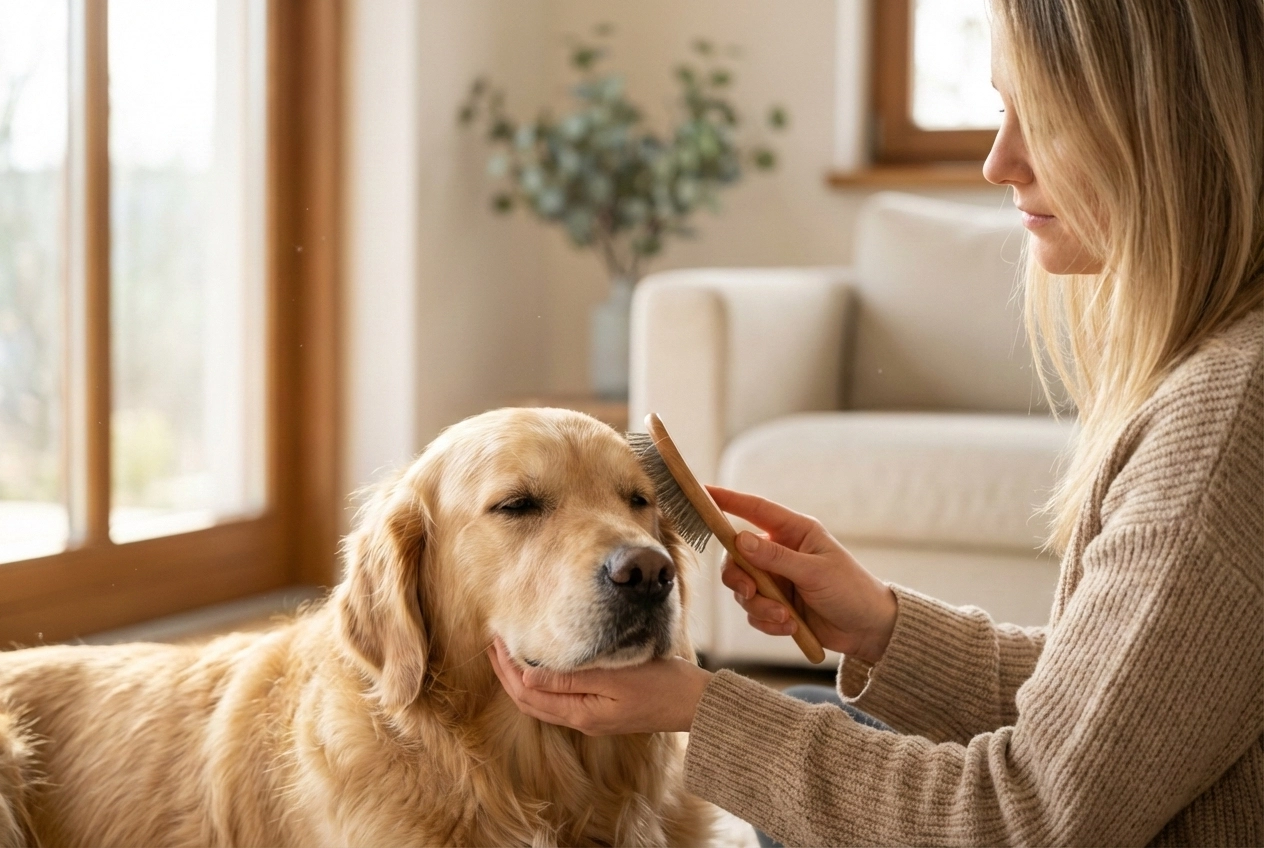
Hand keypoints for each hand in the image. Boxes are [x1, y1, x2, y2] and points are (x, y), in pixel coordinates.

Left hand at [487, 638, 711, 734]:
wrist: (697, 705)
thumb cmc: (663, 685)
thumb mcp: (617, 676)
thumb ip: (574, 677)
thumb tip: (529, 673)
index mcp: (582, 712)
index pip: (528, 692)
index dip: (506, 667)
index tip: (496, 639)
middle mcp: (582, 719)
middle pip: (529, 700)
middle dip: (505, 673)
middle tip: (492, 642)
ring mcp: (592, 717)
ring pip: (542, 702)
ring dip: (520, 678)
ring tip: (508, 652)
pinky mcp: (602, 711)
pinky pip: (559, 699)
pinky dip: (541, 682)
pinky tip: (542, 664)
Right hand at [708, 485, 897, 664]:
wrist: (867, 630)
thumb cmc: (850, 590)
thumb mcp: (815, 572)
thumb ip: (776, 558)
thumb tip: (740, 539)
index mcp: (794, 532)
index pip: (755, 510)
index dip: (728, 500)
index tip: (703, 493)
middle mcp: (780, 553)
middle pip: (736, 557)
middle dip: (739, 578)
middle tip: (750, 591)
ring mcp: (776, 580)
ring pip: (743, 589)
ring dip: (760, 607)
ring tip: (785, 619)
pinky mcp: (775, 606)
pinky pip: (754, 612)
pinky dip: (767, 622)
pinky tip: (790, 628)